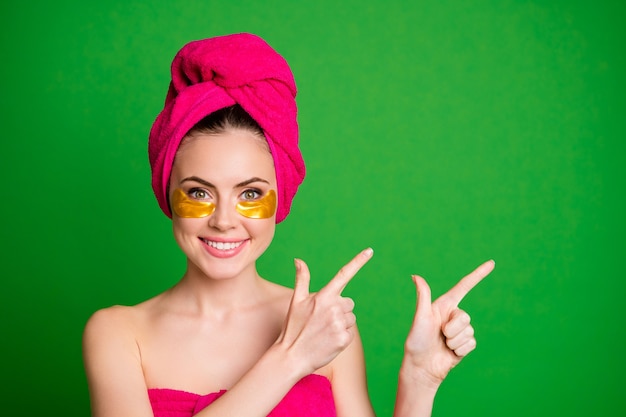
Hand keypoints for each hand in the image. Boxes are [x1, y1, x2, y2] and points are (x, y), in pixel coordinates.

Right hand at [276, 248, 373, 374]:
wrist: (292, 356)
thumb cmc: (293, 327)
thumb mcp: (296, 301)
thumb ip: (301, 279)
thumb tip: (298, 260)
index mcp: (324, 296)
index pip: (344, 274)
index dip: (358, 261)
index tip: (370, 250)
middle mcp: (334, 307)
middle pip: (349, 303)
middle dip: (339, 310)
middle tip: (322, 320)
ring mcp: (339, 323)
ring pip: (350, 318)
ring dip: (341, 324)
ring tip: (324, 331)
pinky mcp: (344, 339)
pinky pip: (350, 333)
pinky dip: (342, 337)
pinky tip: (329, 340)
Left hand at [404, 260, 494, 385]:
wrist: (422, 367)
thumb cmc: (417, 341)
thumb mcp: (420, 317)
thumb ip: (423, 296)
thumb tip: (415, 276)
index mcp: (444, 305)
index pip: (464, 286)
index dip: (478, 274)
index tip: (492, 263)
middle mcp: (453, 315)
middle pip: (466, 316)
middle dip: (452, 328)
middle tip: (440, 334)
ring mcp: (460, 330)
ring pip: (469, 331)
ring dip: (454, 341)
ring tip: (443, 344)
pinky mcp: (465, 344)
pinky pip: (471, 343)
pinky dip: (460, 350)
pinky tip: (450, 353)